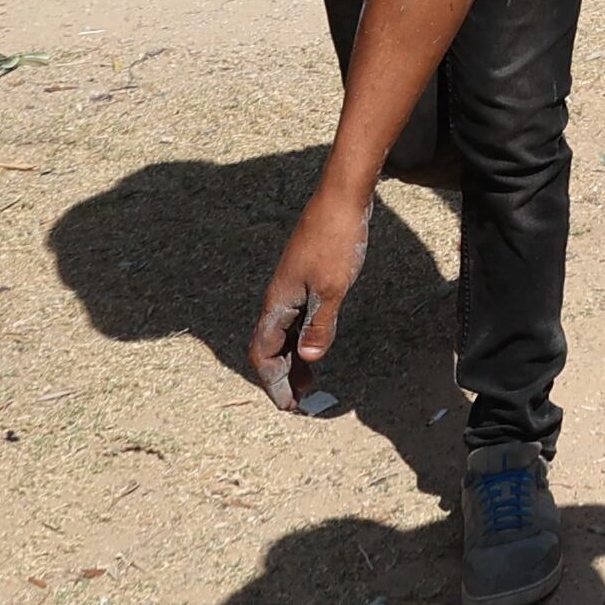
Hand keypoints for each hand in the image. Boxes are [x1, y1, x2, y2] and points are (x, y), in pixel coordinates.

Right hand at [247, 189, 372, 410]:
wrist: (341, 198)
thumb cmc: (336, 240)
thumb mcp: (334, 288)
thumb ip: (321, 325)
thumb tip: (310, 358)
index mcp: (278, 303)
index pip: (264, 354)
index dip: (274, 383)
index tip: (289, 406)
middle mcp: (279, 298)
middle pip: (271, 348)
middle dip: (282, 377)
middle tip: (300, 402)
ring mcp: (291, 288)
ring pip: (284, 334)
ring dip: (294, 359)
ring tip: (310, 383)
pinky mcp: (305, 279)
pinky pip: (297, 319)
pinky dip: (304, 338)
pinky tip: (317, 345)